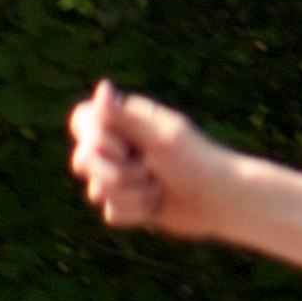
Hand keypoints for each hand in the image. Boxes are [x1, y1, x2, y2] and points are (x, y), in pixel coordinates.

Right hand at [66, 81, 233, 235]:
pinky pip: (111, 213)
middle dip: (115, 173)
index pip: (80, 120)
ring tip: (159, 188)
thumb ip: (124, 116)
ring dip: (132, 194)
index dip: (94, 138)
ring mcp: (121, 176)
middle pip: (81, 160)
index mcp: (125, 121)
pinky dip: (136, 213)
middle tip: (149, 171)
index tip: (123, 147)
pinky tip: (157, 206)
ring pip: (95, 191)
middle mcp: (119, 146)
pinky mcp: (128, 204)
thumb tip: (101, 87)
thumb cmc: (196, 162)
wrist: (220, 201)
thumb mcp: (160, 136)